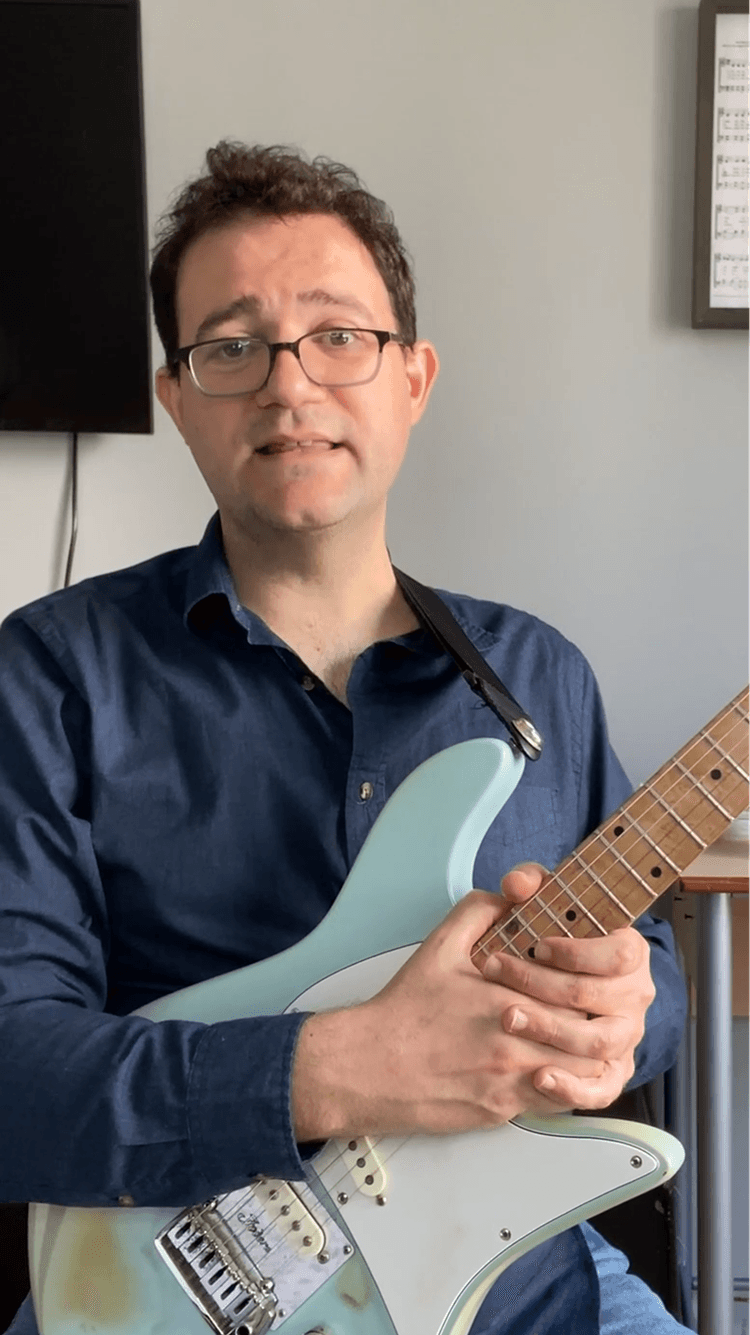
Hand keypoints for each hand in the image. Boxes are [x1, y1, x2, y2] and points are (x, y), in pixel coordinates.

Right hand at [292, 887, 610, 1142]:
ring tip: (587, 1039)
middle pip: (587, 1036)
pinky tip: (560, 1069)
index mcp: (509, 999)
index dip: (590, 983)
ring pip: (580, 1075)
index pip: (577, 993)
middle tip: (598, 1008)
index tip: (590, 976)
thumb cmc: (405, 1009)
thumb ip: (481, 910)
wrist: (370, 1066)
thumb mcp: (441, 945)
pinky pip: (555, 1105)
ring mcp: (512, 1082)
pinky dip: (566, 1088)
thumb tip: (512, 894)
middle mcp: (517, 1044)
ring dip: (588, 1057)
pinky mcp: (503, 1111)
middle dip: (597, 1021)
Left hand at [482, 863, 656, 1110]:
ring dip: (551, 1030)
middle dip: (545, 985)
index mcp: (627, 952)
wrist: (542, 988)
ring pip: (598, 1042)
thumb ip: (529, 883)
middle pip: (600, 995)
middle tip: (499, 974)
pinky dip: (574, 1088)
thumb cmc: (541, 942)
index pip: (620, 952)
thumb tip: (518, 885)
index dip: (578, 951)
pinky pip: (602, 1089)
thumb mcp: (537, 905)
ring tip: (508, 1018)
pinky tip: (540, 1077)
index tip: (537, 945)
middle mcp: (634, 995)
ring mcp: (624, 1037)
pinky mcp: (609, 1074)